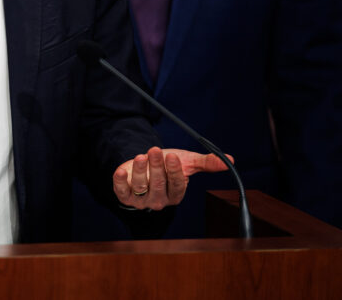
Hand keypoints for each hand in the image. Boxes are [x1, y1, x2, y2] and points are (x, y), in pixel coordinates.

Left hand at [113, 146, 230, 209]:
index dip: (175, 172)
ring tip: (142, 155)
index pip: (177, 185)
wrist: (145, 166)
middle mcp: (160, 200)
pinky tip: (120, 171)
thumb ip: (206, 162)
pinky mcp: (125, 196)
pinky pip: (122, 191)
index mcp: (176, 194)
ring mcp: (142, 200)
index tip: (173, 157)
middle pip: (159, 184)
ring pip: (141, 186)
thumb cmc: (167, 165)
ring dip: (140, 170)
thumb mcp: (187, 161)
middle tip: (155, 150)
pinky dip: (119, 182)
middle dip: (157, 166)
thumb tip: (230, 160)